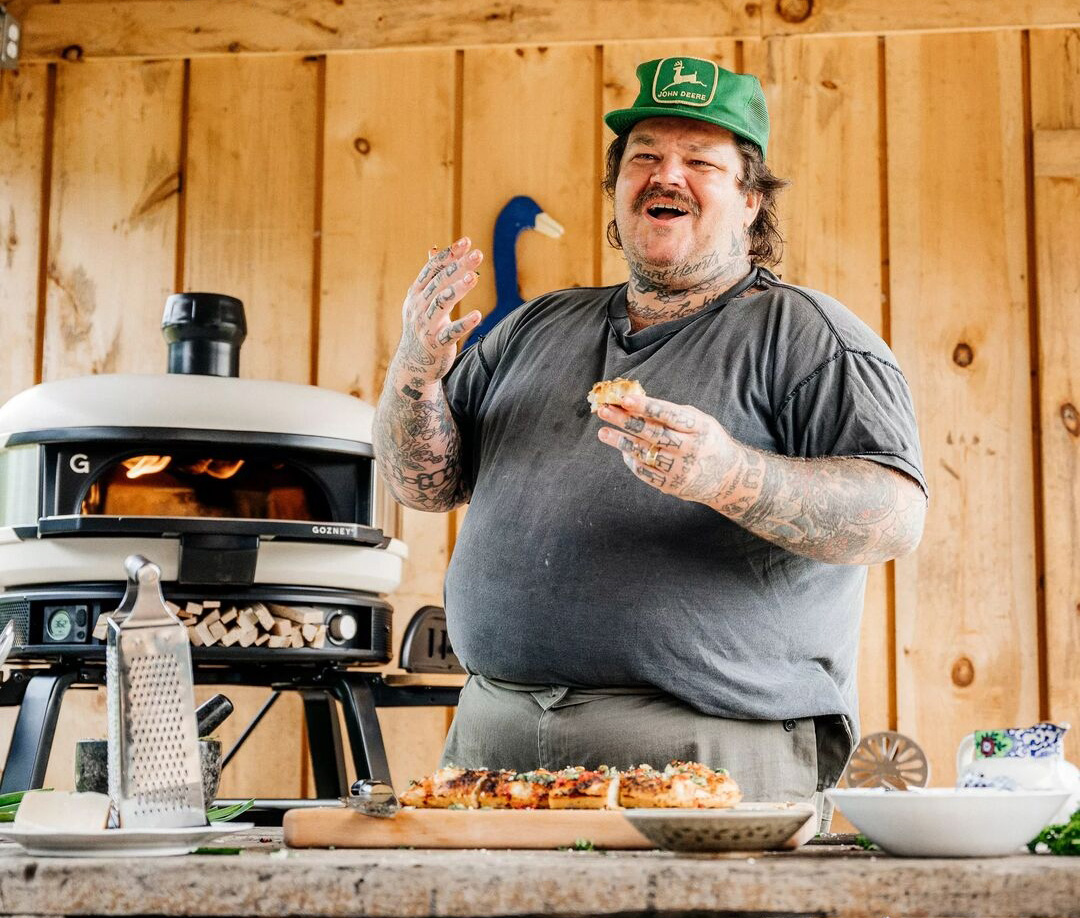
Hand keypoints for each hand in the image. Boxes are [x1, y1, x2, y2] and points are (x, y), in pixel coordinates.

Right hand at [395, 237, 483, 384]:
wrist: (413, 364)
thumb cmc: (422, 326)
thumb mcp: (421, 299)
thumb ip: (430, 275)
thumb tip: (433, 249)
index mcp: (416, 294)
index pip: (432, 269)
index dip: (449, 255)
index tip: (467, 242)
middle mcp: (418, 307)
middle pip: (439, 282)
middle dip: (458, 267)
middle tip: (477, 254)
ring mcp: (425, 326)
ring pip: (441, 304)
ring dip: (457, 290)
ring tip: (473, 278)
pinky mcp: (436, 345)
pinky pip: (450, 333)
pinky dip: (463, 324)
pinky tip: (477, 315)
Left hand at [595, 394, 742, 503]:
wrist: (728, 477)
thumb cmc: (707, 440)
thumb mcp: (699, 422)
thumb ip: (672, 413)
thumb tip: (637, 404)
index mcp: (699, 428)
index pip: (668, 415)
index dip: (646, 406)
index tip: (625, 399)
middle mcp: (690, 449)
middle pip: (651, 433)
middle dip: (624, 421)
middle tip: (603, 410)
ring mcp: (680, 470)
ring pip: (643, 453)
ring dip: (620, 441)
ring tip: (603, 432)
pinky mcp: (671, 486)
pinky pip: (644, 471)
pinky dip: (631, 459)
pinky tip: (623, 449)